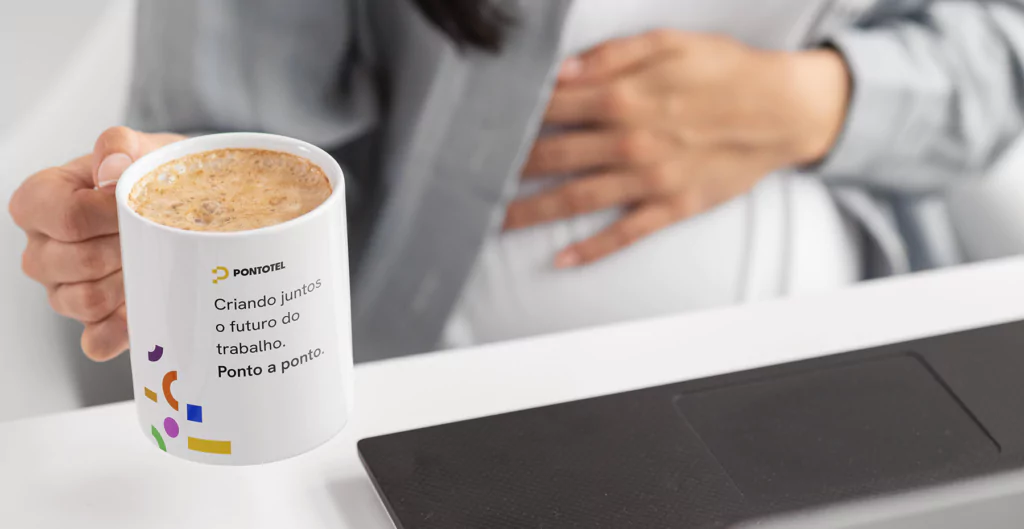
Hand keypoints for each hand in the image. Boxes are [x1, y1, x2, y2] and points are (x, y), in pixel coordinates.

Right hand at [9, 127, 184, 360]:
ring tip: (156, 262)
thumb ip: (120, 147)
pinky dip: (122, 330)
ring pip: (86, 301)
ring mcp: (63, 290)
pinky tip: (144, 313)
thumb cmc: (147, 174)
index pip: (65, 217)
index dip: (110, 214)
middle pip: (78, 263)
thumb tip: (112, 166)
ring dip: (130, 284)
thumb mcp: (139, 148)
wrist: (176, 200)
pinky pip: (96, 341)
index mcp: (40, 202)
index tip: (142, 204)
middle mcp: (42, 250)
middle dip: (126, 250)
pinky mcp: (92, 322)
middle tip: (157, 234)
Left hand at [503, 30, 849, 266]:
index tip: (483, 125)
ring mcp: (650, 179)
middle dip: (509, 167)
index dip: (515, 116)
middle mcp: (630, 141)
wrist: (784, 110)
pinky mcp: (672, 206)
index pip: (553, 108)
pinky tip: (561, 258)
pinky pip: (625, 232)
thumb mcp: (671, 42)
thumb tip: (563, 71)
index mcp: (625, 96)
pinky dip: (592, 247)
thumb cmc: (726, 71)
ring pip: (577, 197)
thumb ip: (613, 55)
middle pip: (553, 156)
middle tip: (471, 178)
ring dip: (533, 210)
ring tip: (496, 220)